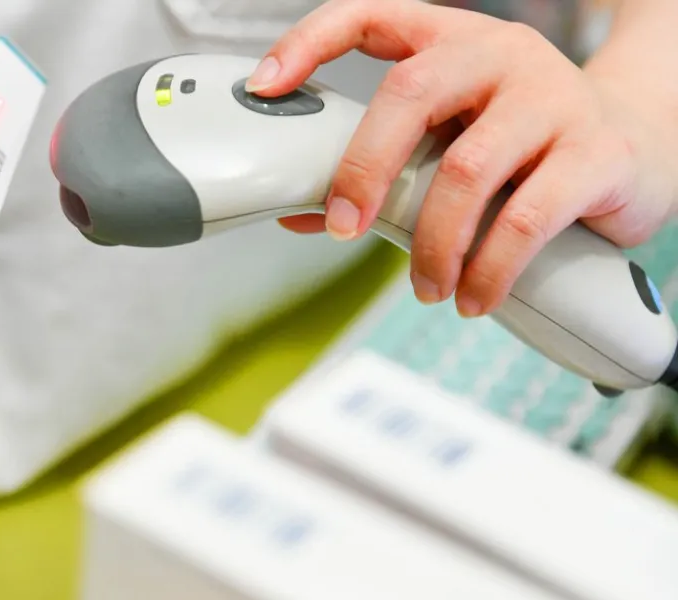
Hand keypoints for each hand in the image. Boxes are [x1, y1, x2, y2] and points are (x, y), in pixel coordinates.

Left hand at [249, 0, 677, 316]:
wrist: (639, 151)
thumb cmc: (524, 147)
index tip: (265, 85)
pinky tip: (473, 297)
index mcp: (452, 43)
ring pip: (467, 168)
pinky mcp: (596, 153)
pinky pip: (527, 218)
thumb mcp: (449, 142)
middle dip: (364, 166)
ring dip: (432, 241)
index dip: (310, 41)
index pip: (370, 15)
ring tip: (425, 288)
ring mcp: (553, 98)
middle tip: (343, 227)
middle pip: (411, 90)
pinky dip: (489, 267)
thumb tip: (300, 215)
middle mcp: (500, 57)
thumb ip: (383, 170)